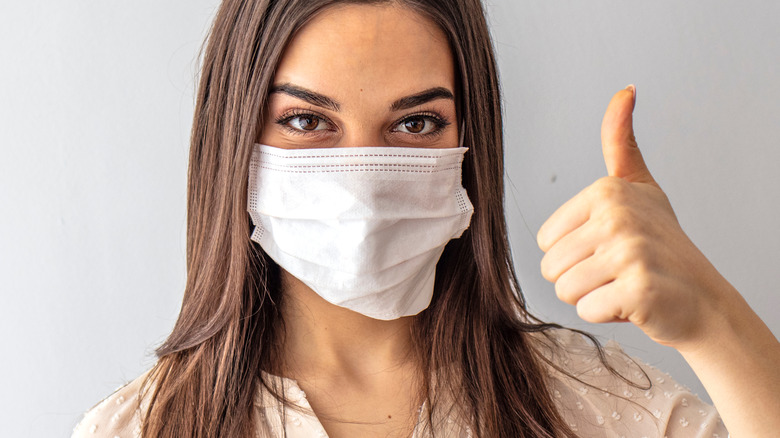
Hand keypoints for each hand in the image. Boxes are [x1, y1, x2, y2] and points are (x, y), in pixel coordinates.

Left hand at [536, 85, 735, 350]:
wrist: (702, 299)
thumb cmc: (662, 245)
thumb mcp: (640, 186)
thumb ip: (621, 142)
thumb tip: (625, 89)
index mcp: (606, 191)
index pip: (546, 243)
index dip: (574, 254)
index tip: (611, 248)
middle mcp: (617, 215)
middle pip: (551, 268)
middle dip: (581, 279)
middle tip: (620, 271)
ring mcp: (630, 252)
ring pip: (566, 290)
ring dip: (593, 297)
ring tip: (626, 284)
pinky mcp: (639, 289)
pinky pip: (588, 310)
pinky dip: (608, 315)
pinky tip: (635, 303)